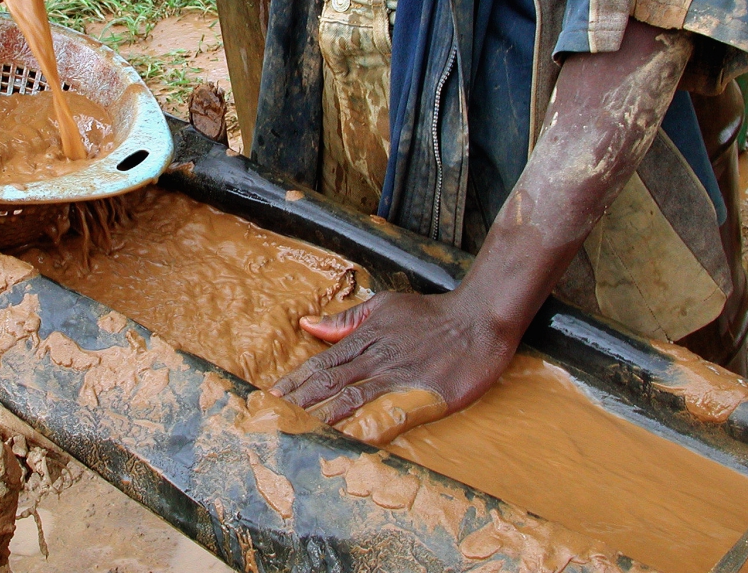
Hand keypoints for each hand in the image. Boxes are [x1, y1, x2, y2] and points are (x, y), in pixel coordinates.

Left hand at [269, 289, 516, 428]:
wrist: (478, 319)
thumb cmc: (432, 313)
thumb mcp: (385, 306)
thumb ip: (346, 321)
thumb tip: (307, 324)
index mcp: (365, 339)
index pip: (320, 364)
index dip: (293, 382)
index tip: (268, 398)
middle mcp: (374, 358)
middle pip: (327, 383)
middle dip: (296, 402)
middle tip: (268, 419)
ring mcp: (395, 376)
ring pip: (349, 398)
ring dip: (319, 416)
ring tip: (294, 431)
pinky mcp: (419, 394)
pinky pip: (386, 413)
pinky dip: (364, 427)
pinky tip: (346, 441)